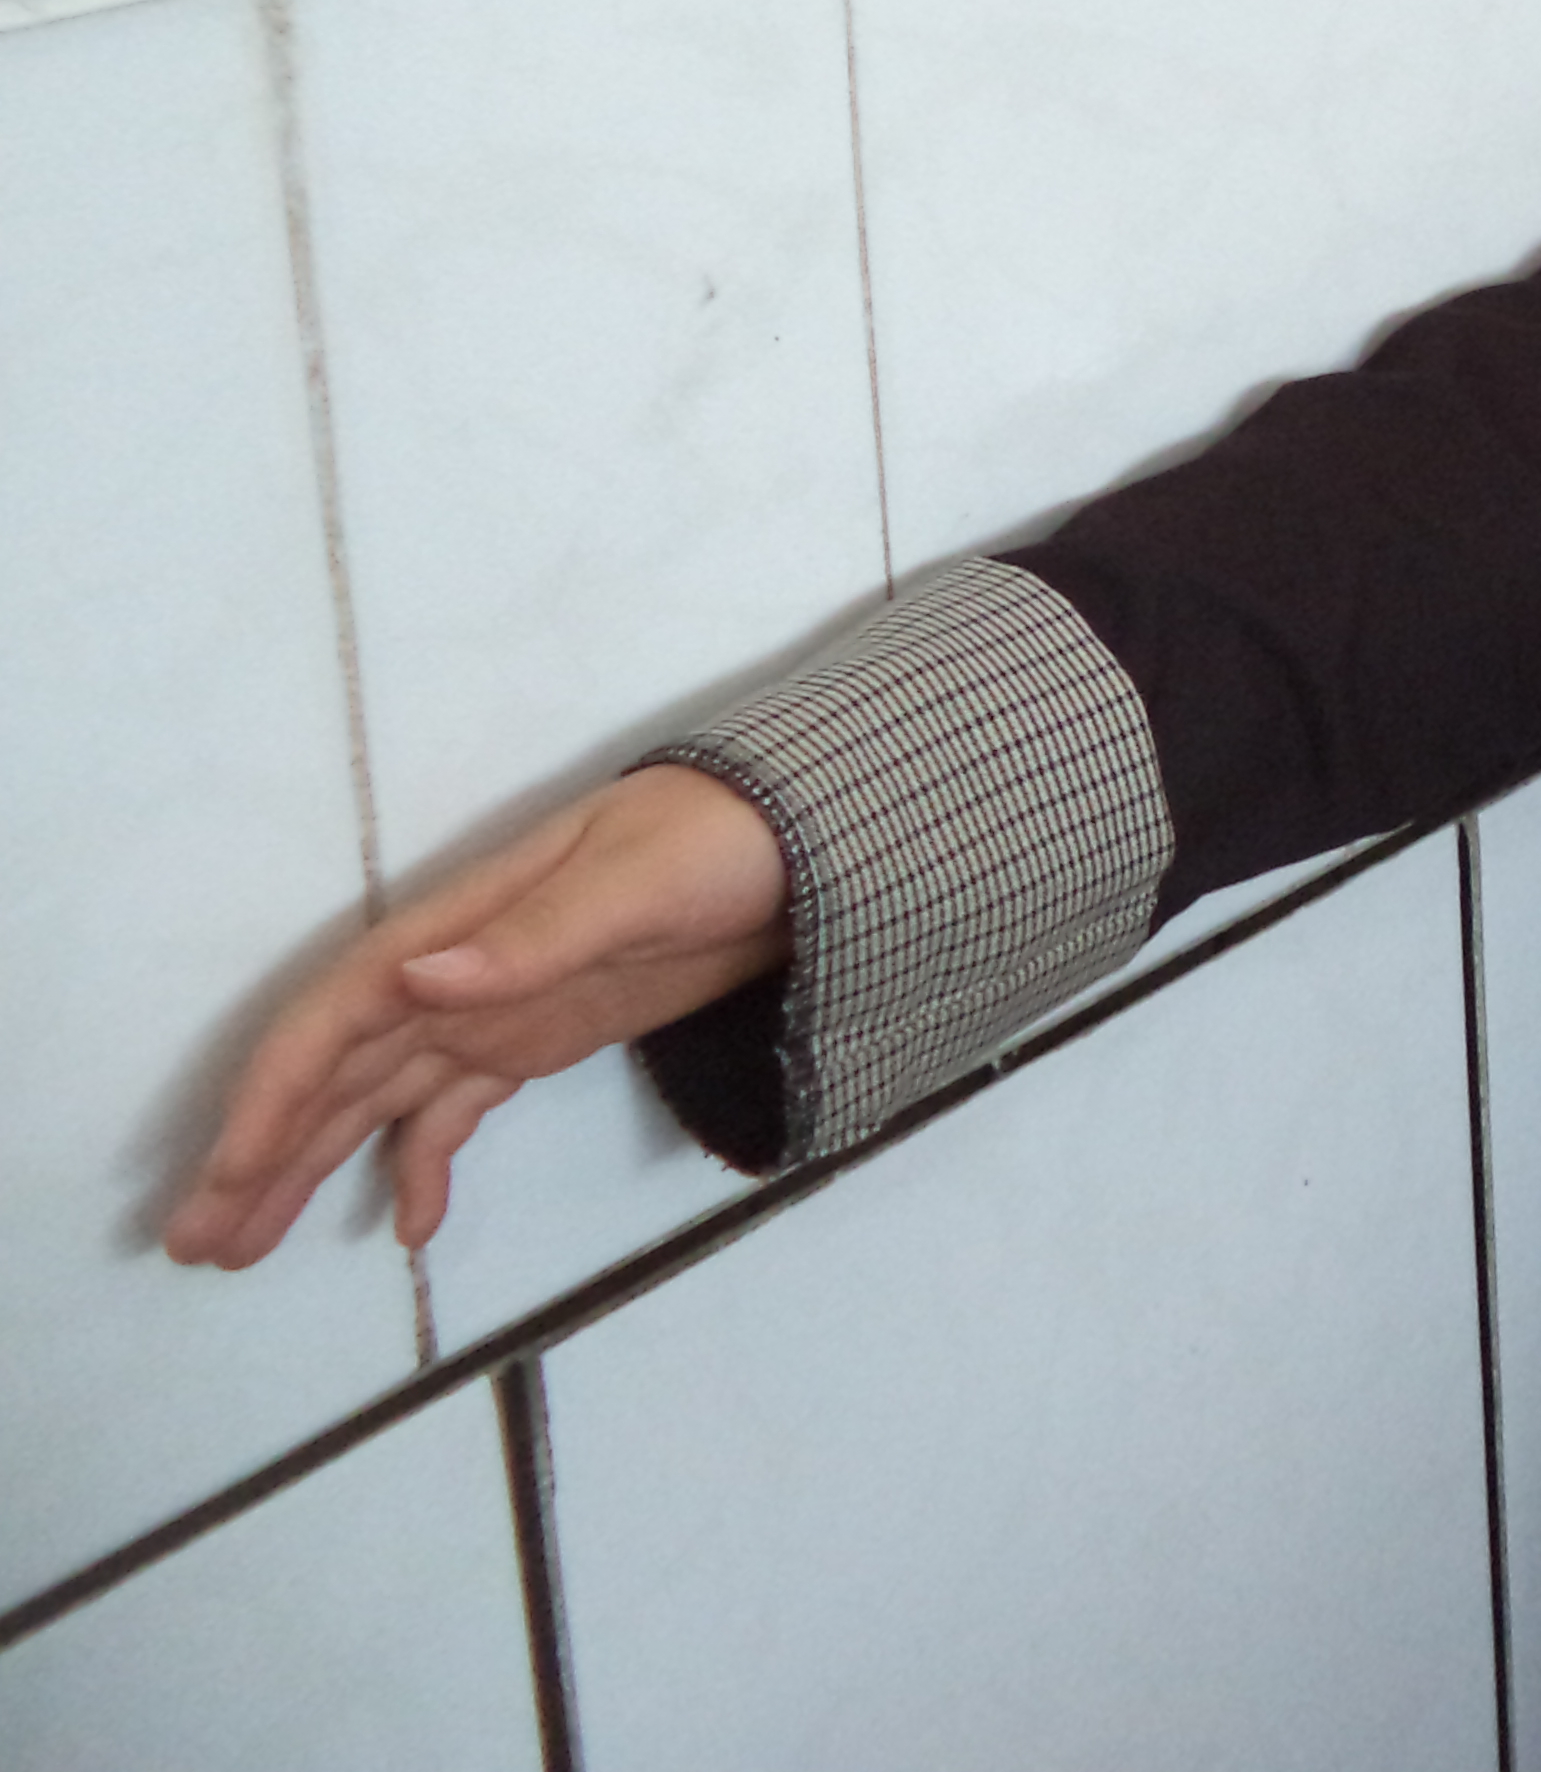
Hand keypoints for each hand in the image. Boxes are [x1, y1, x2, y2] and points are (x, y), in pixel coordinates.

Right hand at [161, 763, 789, 1269]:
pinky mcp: (539, 1038)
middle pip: (336, 1073)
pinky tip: (407, 1229)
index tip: (226, 1173)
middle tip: (196, 1244)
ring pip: (377, 1100)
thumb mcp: (634, 883)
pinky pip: (455, 1110)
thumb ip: (531, 938)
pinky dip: (422, 1166)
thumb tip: (418, 977)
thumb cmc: (717, 839)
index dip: (275, 1095)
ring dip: (310, 1168)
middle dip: (262, 1154)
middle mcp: (455, 975)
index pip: (338, 1019)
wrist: (799, 835)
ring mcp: (494, 1010)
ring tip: (242, 1249)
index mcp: (459, 929)